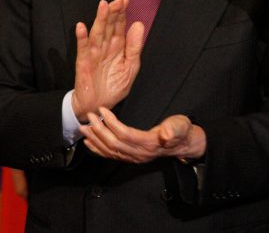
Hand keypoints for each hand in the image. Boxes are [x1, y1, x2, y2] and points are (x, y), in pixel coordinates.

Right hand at [71, 0, 144, 121]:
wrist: (99, 106)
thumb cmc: (114, 87)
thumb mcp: (130, 67)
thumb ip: (135, 47)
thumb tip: (139, 25)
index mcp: (117, 47)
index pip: (119, 26)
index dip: (122, 14)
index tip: (125, 0)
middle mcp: (105, 48)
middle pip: (108, 26)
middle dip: (113, 13)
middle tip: (117, 0)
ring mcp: (94, 54)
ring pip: (97, 33)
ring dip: (99, 20)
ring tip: (103, 6)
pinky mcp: (83, 64)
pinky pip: (82, 49)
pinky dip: (81, 38)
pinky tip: (81, 27)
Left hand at [80, 108, 206, 162]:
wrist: (183, 143)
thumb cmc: (181, 130)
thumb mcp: (181, 126)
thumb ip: (174, 129)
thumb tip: (166, 133)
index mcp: (149, 143)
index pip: (124, 134)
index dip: (111, 123)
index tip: (102, 110)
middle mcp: (139, 154)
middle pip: (113, 144)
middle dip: (99, 130)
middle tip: (89, 117)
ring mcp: (134, 157)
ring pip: (110, 151)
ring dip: (95, 140)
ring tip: (84, 128)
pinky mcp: (131, 157)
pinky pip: (111, 156)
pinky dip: (98, 150)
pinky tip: (90, 143)